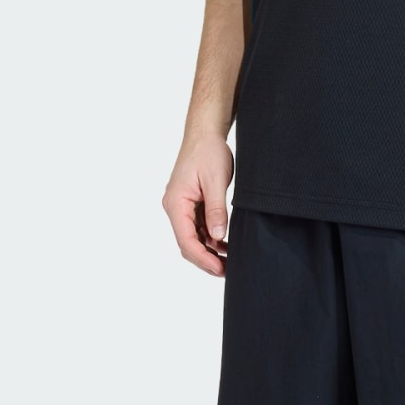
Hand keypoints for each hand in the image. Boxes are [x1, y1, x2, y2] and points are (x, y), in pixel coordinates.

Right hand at [163, 132, 233, 274]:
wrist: (204, 134)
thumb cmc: (208, 152)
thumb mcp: (215, 181)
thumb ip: (216, 210)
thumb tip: (218, 236)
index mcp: (176, 203)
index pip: (186, 239)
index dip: (202, 258)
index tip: (219, 269)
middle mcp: (174, 207)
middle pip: (187, 243)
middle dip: (205, 259)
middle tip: (227, 271)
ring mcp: (182, 207)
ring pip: (193, 238)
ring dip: (209, 251)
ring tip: (229, 261)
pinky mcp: (190, 205)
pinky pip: (198, 228)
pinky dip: (210, 239)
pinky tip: (225, 245)